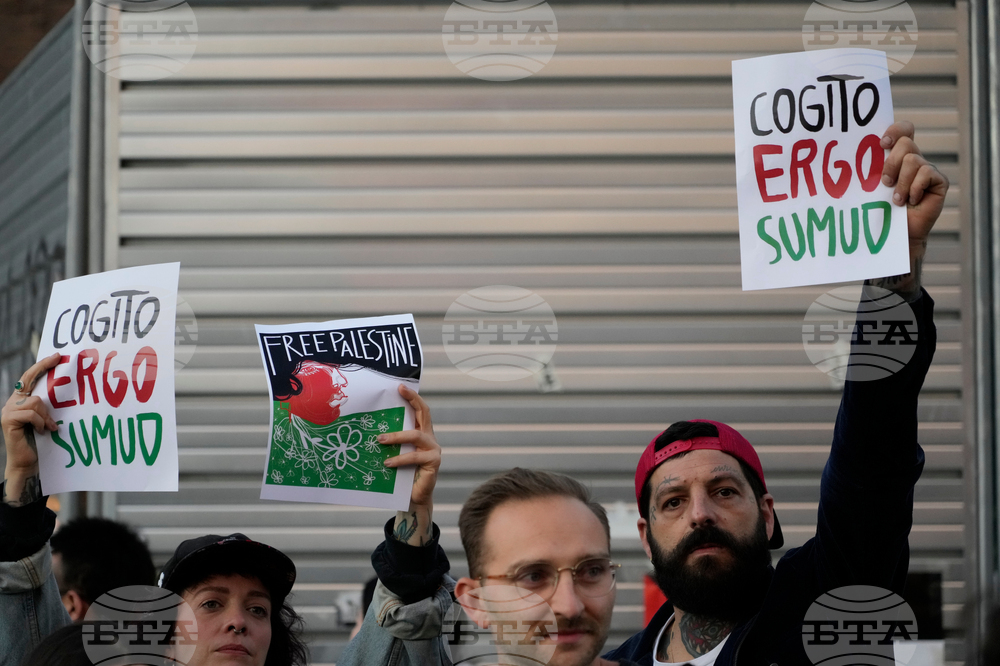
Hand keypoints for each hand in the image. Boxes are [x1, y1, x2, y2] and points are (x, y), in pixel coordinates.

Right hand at [2, 353, 60, 504]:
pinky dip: (40, 423)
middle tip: (60, 358)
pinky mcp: (8, 420)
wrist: (28, 462)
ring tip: (48, 428)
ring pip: (35, 401)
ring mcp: (8, 410)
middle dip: (44, 369)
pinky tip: (41, 432)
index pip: (30, 377)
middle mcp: (12, 402)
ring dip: (46, 415)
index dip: (42, 365)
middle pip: (30, 382)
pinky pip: (31, 414)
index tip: (58, 355)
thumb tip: (67, 390)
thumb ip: (48, 405)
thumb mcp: (47, 418)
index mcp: (21, 400)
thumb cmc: (42, 440)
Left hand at [381, 384, 440, 545]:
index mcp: (421, 433)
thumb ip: (391, 442)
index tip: (400, 386)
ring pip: (415, 436)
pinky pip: (414, 457)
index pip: (420, 410)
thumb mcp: (395, 454)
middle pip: (424, 414)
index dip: (412, 397)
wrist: (413, 499)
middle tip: (397, 393)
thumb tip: (369, 429)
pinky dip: (399, 459)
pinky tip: (387, 463)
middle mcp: (430, 438)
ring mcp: (433, 450)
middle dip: (412, 400)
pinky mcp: (433, 463)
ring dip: (396, 436)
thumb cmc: (401, 476)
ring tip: (380, 440)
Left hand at [881, 120, 948, 243]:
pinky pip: (926, 174)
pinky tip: (911, 201)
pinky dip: (914, 188)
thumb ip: (870, 168)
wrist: (894, 234)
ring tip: (896, 199)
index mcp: (898, 156)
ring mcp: (928, 169)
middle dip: (891, 163)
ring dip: (901, 182)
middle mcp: (915, 159)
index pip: (903, 130)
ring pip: (913, 160)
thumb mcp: (872, 186)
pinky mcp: (939, 181)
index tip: (882, 143)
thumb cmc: (879, 209)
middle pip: (906, 143)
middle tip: (885, 182)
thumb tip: (851, 154)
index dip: (895, 130)